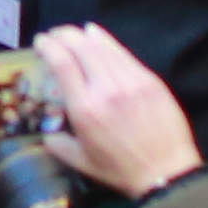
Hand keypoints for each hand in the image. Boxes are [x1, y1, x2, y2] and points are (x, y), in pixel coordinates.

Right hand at [33, 22, 197, 200]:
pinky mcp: (149, 79)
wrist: (166, 172)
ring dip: (82, 35)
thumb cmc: (122, 170)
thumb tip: (47, 133)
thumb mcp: (82, 163)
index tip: (40, 42)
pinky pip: (122, 53)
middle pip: (80, 46)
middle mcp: (105, 89)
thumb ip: (59, 146)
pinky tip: (96, 35)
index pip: (61, 63)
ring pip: (101, 46)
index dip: (48, 46)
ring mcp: (130, 81)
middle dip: (62, 35)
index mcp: (85, 109)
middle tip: (54, 36)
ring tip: (73, 34)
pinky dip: (105, 40)